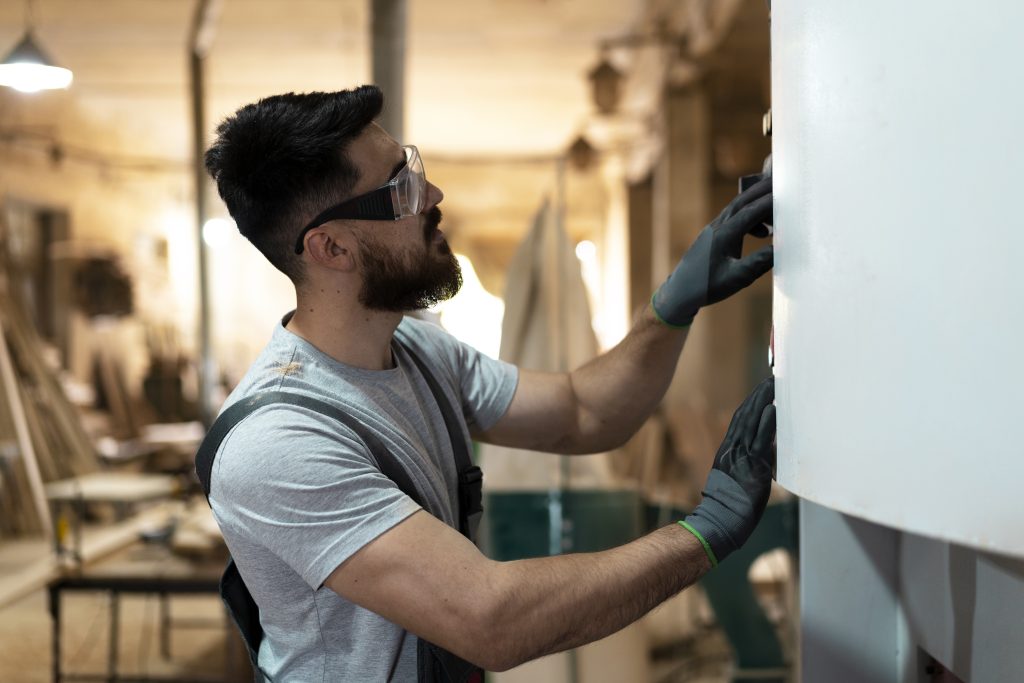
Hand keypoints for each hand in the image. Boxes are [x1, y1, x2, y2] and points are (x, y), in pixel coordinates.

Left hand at [651, 175, 772, 326]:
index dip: (769, 202)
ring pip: (737, 209)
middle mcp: (717, 228)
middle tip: (782, 182)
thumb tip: (780, 249)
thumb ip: (758, 263)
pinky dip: (750, 219)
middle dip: (762, 191)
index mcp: (723, 235)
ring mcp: (713, 230)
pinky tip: (762, 233)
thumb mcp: (736, 279)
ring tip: (777, 211)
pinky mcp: (713, 237)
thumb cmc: (705, 287)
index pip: (750, 212)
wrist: (679, 293)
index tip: (788, 193)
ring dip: (757, 205)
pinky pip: (734, 220)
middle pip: (742, 202)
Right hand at [679, 376, 775, 565]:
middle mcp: (732, 449)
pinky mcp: (753, 466)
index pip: (739, 420)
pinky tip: (774, 409)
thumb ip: (747, 462)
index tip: (760, 391)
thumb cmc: (730, 505)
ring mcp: (742, 456)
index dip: (751, 404)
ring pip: (752, 423)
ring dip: (764, 402)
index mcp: (728, 451)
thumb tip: (765, 453)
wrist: (722, 520)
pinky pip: (760, 440)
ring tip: (774, 387)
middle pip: (746, 415)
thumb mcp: (736, 478)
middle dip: (758, 396)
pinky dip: (767, 423)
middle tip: (770, 380)